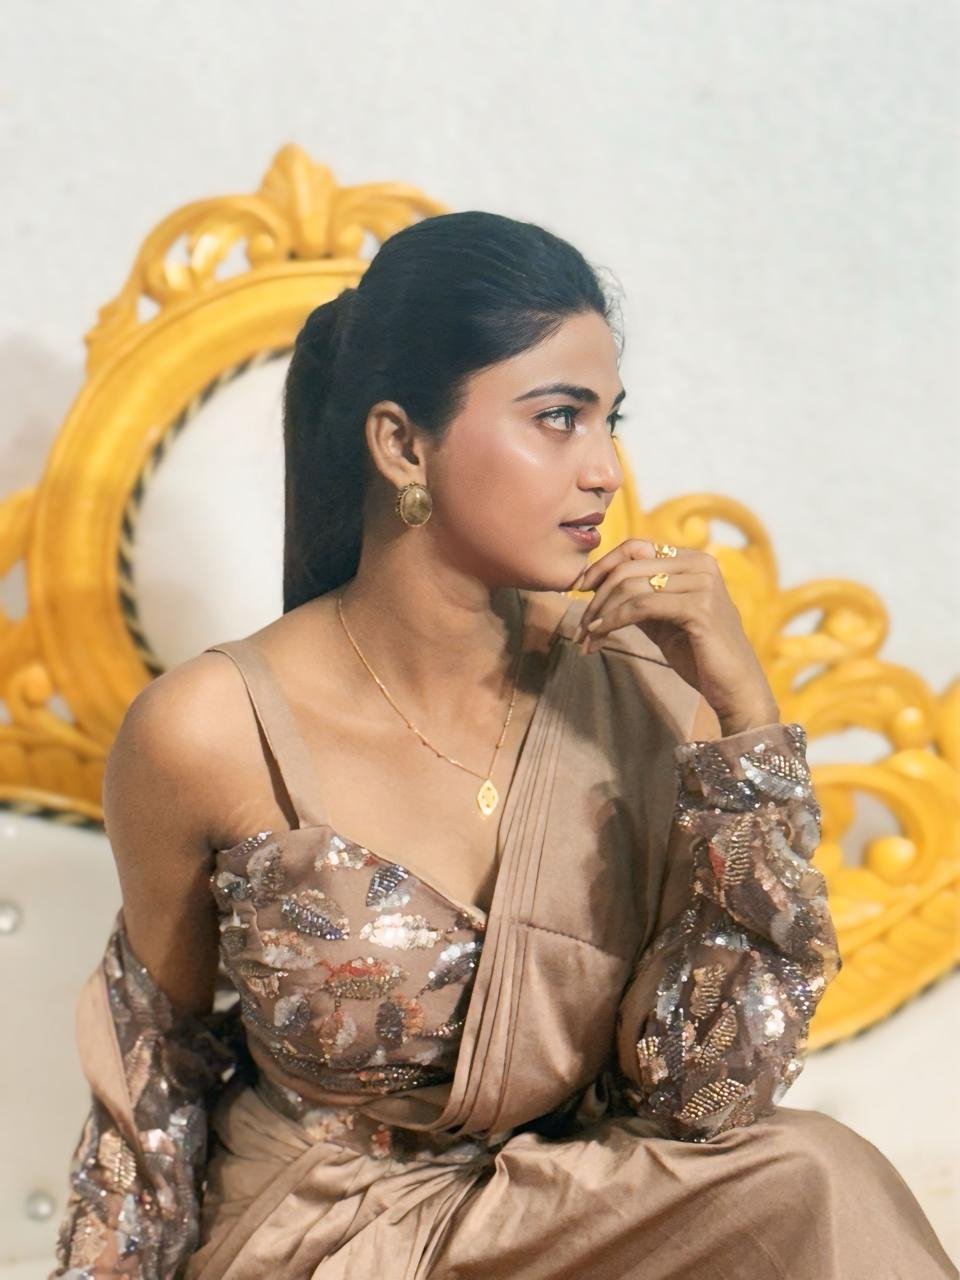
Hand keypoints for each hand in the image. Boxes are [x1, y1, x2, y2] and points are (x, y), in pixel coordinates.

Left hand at [571, 538, 779, 734]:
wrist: (735, 689)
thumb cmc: (700, 655)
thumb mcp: (663, 619)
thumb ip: (639, 597)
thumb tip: (597, 585)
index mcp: (694, 560)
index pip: (636, 547)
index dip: (603, 565)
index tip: (579, 589)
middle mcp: (701, 564)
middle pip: (629, 566)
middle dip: (596, 596)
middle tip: (579, 626)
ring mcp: (702, 584)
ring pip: (631, 586)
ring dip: (600, 613)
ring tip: (586, 638)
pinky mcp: (698, 609)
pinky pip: (640, 607)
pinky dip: (613, 621)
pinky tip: (599, 636)